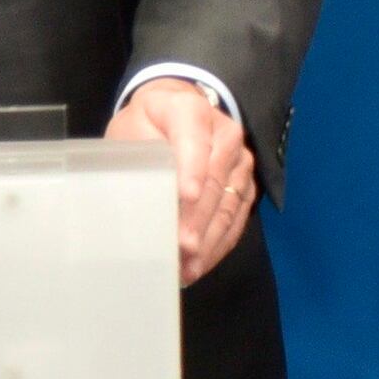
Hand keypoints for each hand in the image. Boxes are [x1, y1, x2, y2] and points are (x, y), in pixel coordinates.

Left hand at [111, 77, 253, 285]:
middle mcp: (225, 134)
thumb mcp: (133, 128)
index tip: (184, 198)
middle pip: (215, 180)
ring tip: (189, 268)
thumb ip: (141, 155)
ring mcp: (240, 160)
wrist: (175, 112)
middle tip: (182, 249)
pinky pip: (238, 217)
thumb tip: (148, 196)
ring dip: (210, 239)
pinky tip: (201, 264)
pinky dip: (220, 243)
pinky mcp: (245, 183)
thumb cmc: (146, 125)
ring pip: (230, 203)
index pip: (195, 143)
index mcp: (191, 111)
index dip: (191, 171)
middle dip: (199, 218)